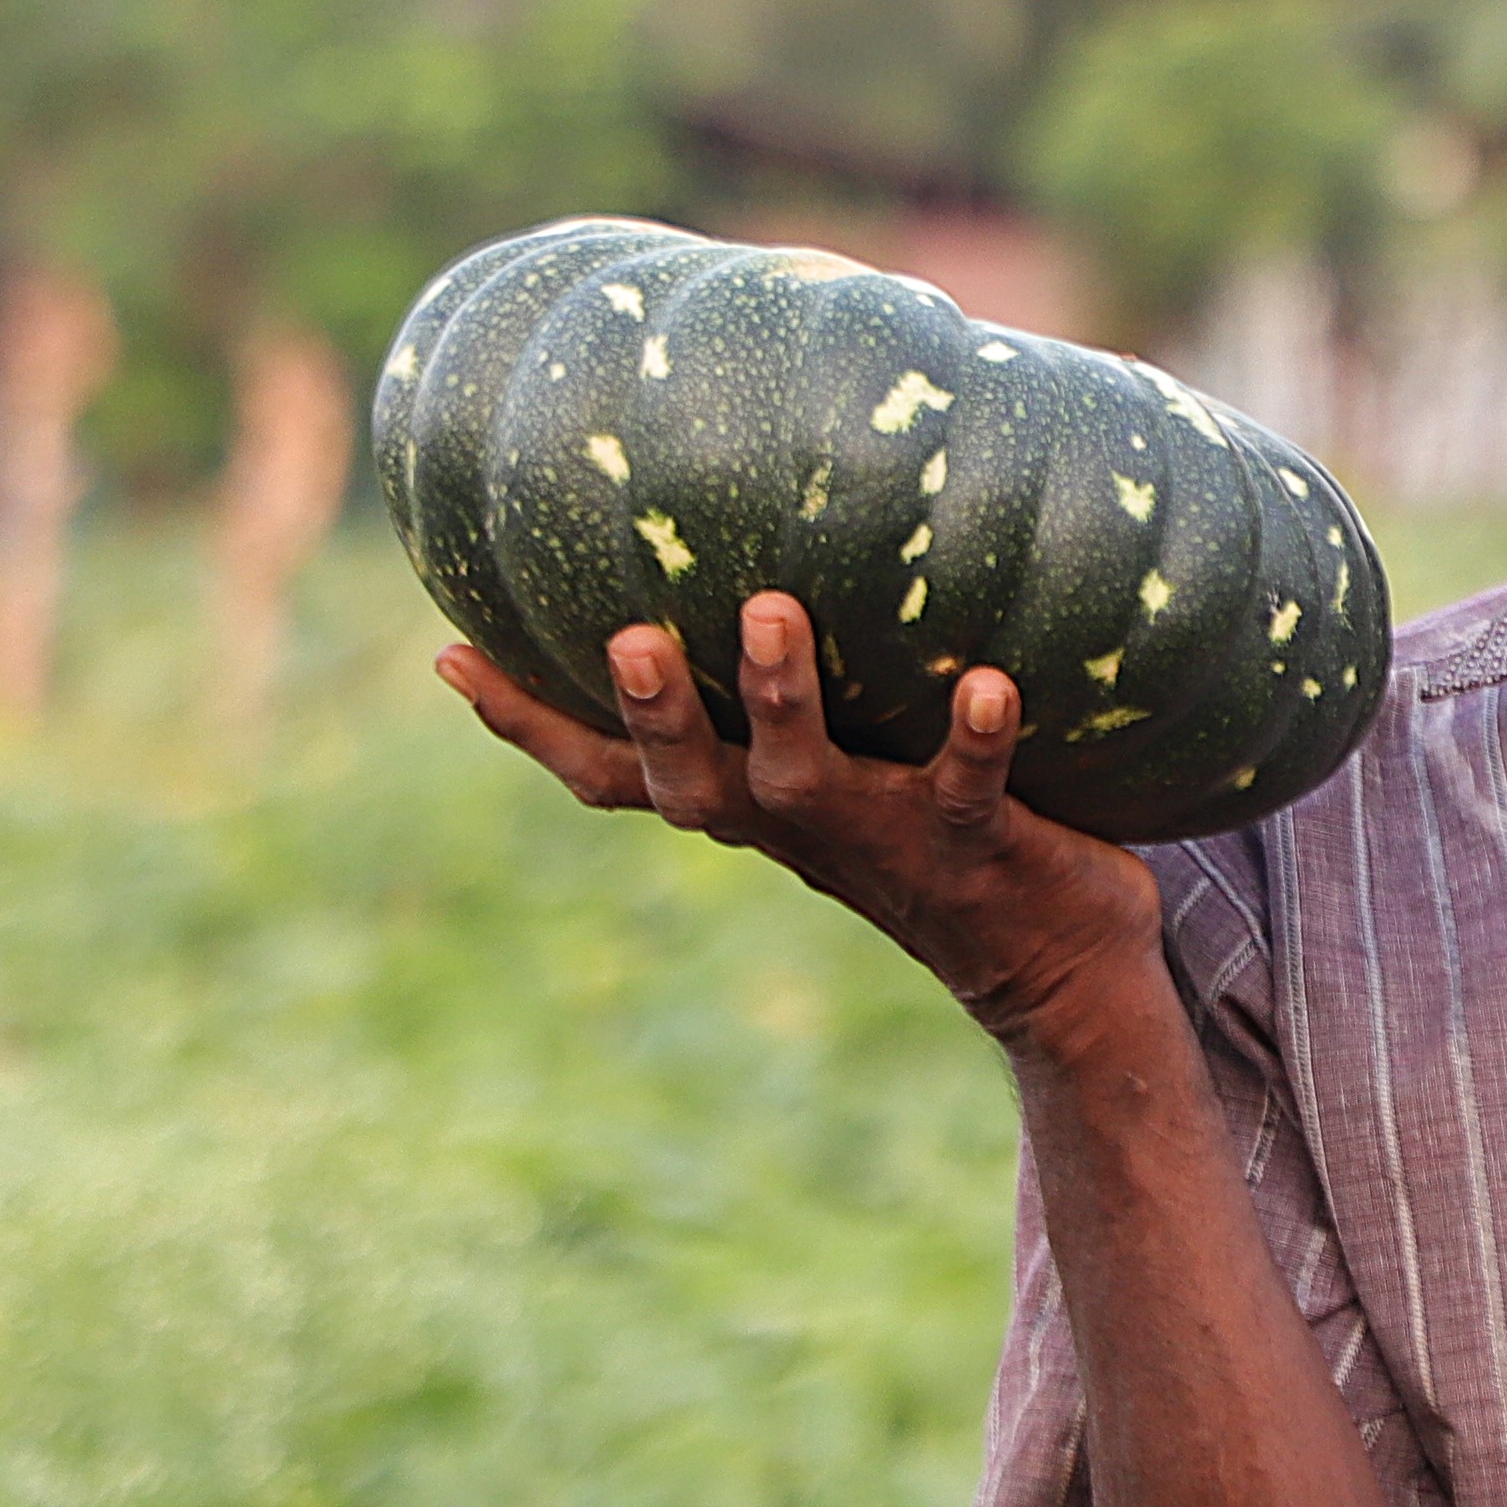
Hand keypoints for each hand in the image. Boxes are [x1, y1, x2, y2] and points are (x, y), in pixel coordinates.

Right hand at [439, 598, 1163, 1046]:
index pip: (611, 770)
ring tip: (772, 613)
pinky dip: (977, 738)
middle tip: (628, 637)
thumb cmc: (932, 827)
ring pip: (807, 777)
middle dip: (653, 711)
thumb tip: (759, 537)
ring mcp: (880, 835)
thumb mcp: (843, 757)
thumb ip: (792, 677)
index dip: (528, 723)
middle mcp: (792, 818)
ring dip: (783, 700)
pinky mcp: (976, 843)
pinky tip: (991, 683)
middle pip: (691, 778)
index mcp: (745, 797)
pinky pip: (971, 787)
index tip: (451, 652)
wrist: (1056, 969)